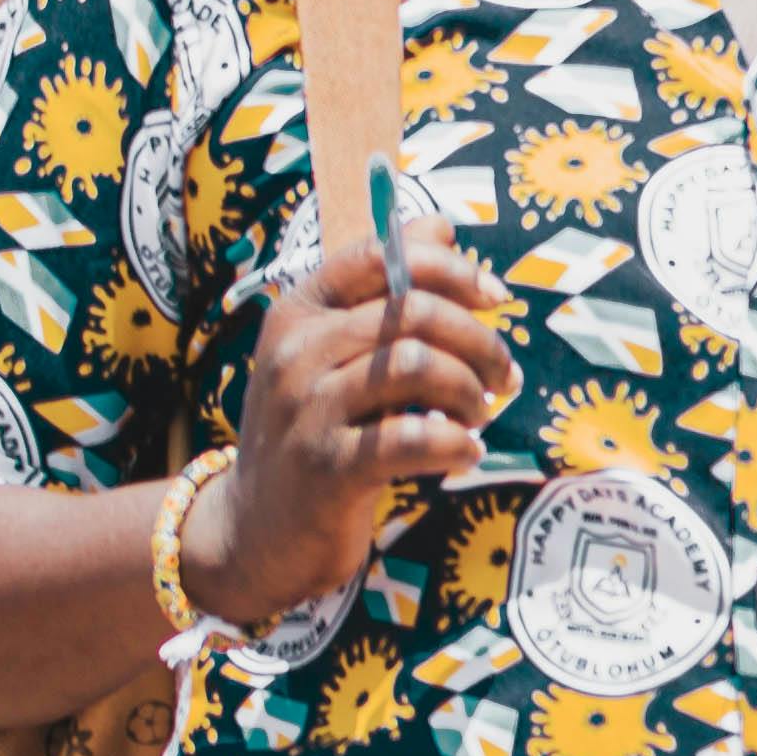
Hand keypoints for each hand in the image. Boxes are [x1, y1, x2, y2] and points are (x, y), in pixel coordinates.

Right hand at [197, 220, 516, 627]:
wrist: (254, 530)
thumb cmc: (312, 430)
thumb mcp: (334, 354)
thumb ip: (384, 292)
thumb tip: (442, 225)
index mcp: (299, 312)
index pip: (380, 256)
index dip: (450, 267)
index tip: (494, 295)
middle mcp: (295, 351)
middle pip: (414, 311)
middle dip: (480, 339)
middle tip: (502, 375)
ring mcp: (305, 408)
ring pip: (418, 364)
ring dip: (471, 390)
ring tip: (478, 415)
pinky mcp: (327, 467)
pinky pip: (414, 437)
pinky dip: (457, 444)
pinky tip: (464, 454)